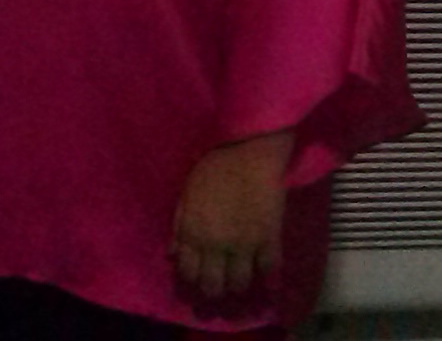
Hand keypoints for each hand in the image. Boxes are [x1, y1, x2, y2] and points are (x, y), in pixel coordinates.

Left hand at [170, 131, 293, 301]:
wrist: (248, 151)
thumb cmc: (213, 166)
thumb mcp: (186, 193)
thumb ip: (179, 226)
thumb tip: (172, 254)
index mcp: (193, 232)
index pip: (188, 272)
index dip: (191, 280)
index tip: (196, 280)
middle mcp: (216, 244)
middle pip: (213, 284)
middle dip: (213, 290)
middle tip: (218, 287)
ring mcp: (244, 243)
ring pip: (239, 282)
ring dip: (237, 286)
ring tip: (238, 281)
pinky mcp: (268, 236)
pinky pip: (268, 267)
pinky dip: (266, 274)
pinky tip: (264, 274)